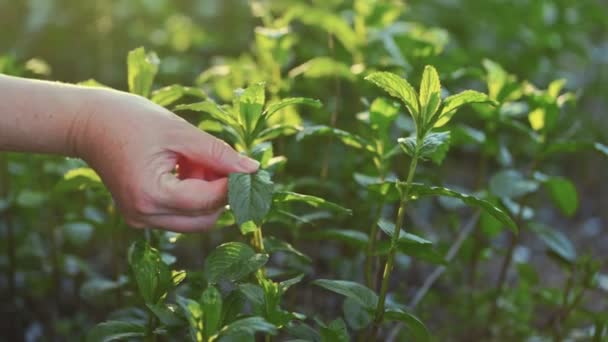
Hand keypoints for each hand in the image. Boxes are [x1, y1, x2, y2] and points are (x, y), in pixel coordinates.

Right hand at [75, 88, 258, 231]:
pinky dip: (191, 195)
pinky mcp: (141, 215)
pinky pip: (180, 214)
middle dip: (219, 193)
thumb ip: (218, 154)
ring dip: (205, 194)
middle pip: (205, 219)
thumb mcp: (180, 132)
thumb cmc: (130, 120)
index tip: (244, 166)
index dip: (233, 184)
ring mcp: (140, 219)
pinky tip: (182, 167)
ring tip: (192, 160)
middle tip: (214, 160)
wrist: (87, 123)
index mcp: (151, 195)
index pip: (209, 201)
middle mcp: (144, 216)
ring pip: (195, 220)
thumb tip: (253, 170)